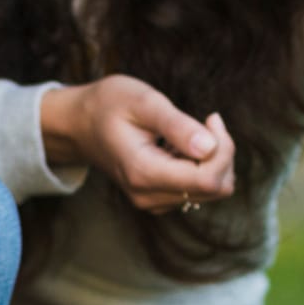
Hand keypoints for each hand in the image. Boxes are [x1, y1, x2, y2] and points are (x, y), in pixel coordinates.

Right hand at [39, 75, 235, 211]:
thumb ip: (177, 126)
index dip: (223, 149)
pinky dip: (201, 166)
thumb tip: (210, 147)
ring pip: (212, 190)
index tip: (211, 118)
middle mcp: (149, 196)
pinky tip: (180, 146)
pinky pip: (199, 189)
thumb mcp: (144, 102)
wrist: (80, 123)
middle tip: (206, 121)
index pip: (208, 179)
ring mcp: (153, 201)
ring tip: (188, 133)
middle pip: (216, 188)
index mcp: (144, 173)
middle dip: (222, 153)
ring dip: (213, 159)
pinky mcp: (158, 199)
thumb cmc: (109, 105)